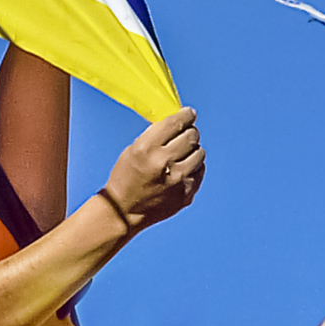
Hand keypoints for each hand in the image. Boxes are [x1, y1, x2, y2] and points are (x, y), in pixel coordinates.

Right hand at [102, 108, 204, 229]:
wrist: (124, 212)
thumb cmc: (127, 178)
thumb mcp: (133, 150)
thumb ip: (155, 135)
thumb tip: (178, 120)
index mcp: (147, 149)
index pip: (177, 122)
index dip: (186, 115)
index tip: (189, 114)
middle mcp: (164, 163)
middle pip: (192, 136)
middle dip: (189, 133)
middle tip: (184, 135)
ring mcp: (177, 181)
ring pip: (199, 153)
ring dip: (192, 151)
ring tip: (181, 156)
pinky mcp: (186, 194)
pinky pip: (199, 171)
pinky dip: (193, 168)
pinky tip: (181, 171)